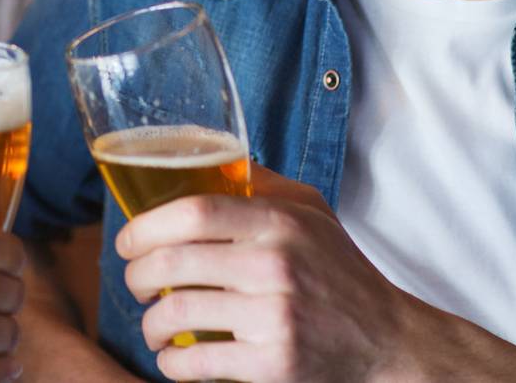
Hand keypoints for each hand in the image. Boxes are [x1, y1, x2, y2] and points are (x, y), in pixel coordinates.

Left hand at [117, 170, 415, 382]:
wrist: (389, 340)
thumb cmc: (339, 270)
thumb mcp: (309, 211)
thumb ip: (258, 184)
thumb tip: (206, 153)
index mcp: (278, 222)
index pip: (192, 212)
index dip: (145, 226)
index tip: (126, 240)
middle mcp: (275, 265)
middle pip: (172, 263)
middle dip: (136, 276)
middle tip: (135, 283)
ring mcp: (274, 317)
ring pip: (177, 314)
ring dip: (149, 323)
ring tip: (153, 324)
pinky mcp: (274, 364)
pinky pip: (198, 362)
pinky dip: (171, 363)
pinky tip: (173, 358)